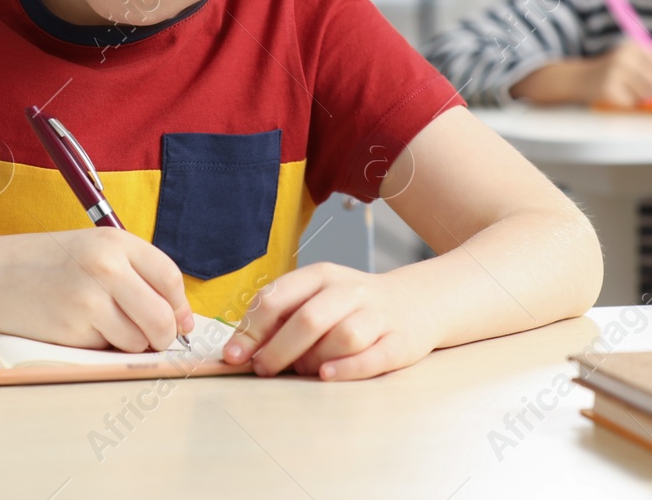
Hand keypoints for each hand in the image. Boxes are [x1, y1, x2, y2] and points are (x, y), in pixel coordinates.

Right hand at [0, 227, 193, 352]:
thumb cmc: (42, 263)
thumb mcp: (92, 250)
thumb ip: (134, 274)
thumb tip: (179, 318)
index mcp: (116, 241)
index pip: (170, 278)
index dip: (179, 307)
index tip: (179, 322)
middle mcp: (108, 266)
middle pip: (162, 317)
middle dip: (163, 336)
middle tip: (150, 339)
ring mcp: (90, 298)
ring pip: (139, 340)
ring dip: (130, 344)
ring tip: (102, 327)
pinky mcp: (73, 328)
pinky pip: (109, 350)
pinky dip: (103, 348)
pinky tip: (80, 329)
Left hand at [223, 263, 435, 380]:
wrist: (417, 301)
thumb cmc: (352, 306)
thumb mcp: (317, 297)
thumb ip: (282, 316)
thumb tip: (241, 349)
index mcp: (321, 276)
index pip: (277, 297)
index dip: (252, 329)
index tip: (234, 355)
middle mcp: (349, 290)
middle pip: (307, 319)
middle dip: (277, 350)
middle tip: (264, 369)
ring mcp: (377, 315)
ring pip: (341, 338)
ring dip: (314, 360)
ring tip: (305, 370)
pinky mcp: (400, 341)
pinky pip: (372, 357)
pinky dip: (347, 368)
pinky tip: (328, 376)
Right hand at [579, 41, 651, 105]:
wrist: (578, 79)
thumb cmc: (612, 74)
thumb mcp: (631, 64)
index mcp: (634, 47)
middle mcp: (625, 57)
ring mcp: (615, 72)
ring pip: (646, 94)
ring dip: (645, 100)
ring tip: (633, 95)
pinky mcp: (607, 88)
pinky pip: (630, 102)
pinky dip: (630, 104)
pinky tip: (621, 98)